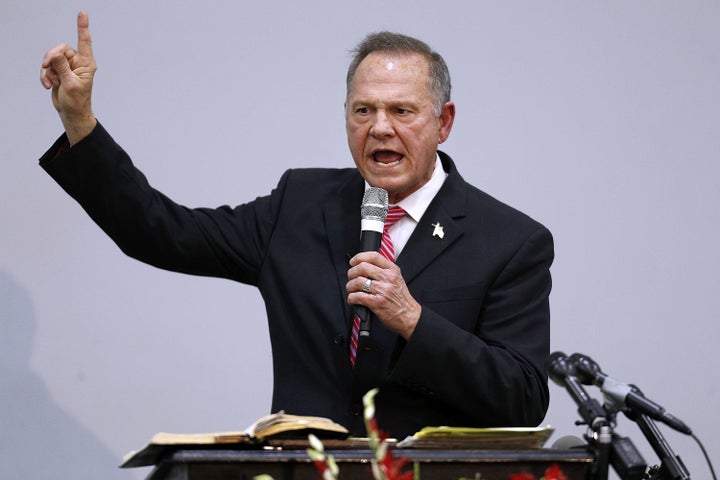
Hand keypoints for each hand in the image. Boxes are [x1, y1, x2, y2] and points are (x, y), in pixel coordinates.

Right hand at [40, 11, 96, 143]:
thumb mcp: (70, 84)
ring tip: (51, 83)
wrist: (71, 112)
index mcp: (86, 64)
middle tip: (46, 66)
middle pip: (60, 49)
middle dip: (50, 57)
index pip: (84, 42)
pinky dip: (45, 76)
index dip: (82, 27)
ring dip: (47, 71)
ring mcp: (67, 67)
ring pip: (51, 59)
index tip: (82, 13)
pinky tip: (48, 85)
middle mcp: (78, 62)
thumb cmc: (76, 101)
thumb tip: (56, 54)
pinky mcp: (59, 72)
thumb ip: (62, 68)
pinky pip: (47, 67)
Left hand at [347, 251, 420, 339]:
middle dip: (352, 272)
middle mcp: (388, 278)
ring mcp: (383, 290)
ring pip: (358, 281)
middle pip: (363, 267)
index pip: (374, 256)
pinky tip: (353, 299)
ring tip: (351, 290)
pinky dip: (351, 298)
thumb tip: (364, 266)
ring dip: (350, 286)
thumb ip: (384, 271)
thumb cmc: (401, 299)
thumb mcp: (397, 279)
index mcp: (393, 270)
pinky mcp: (377, 303)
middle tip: (351, 278)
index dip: (359, 257)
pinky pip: (357, 296)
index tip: (353, 261)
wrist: (409, 316)